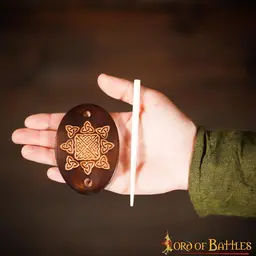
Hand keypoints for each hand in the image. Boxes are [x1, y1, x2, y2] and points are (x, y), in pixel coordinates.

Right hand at [12, 74, 195, 194]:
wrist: (188, 155)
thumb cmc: (172, 125)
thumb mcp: (149, 99)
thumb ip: (123, 89)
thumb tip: (98, 77)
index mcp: (112, 123)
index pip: (76, 120)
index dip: (53, 119)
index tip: (32, 119)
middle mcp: (107, 142)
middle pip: (68, 139)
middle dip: (43, 138)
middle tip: (18, 136)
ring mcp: (109, 161)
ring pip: (72, 158)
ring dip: (48, 155)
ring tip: (27, 151)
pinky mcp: (114, 180)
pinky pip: (86, 177)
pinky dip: (68, 175)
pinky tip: (51, 170)